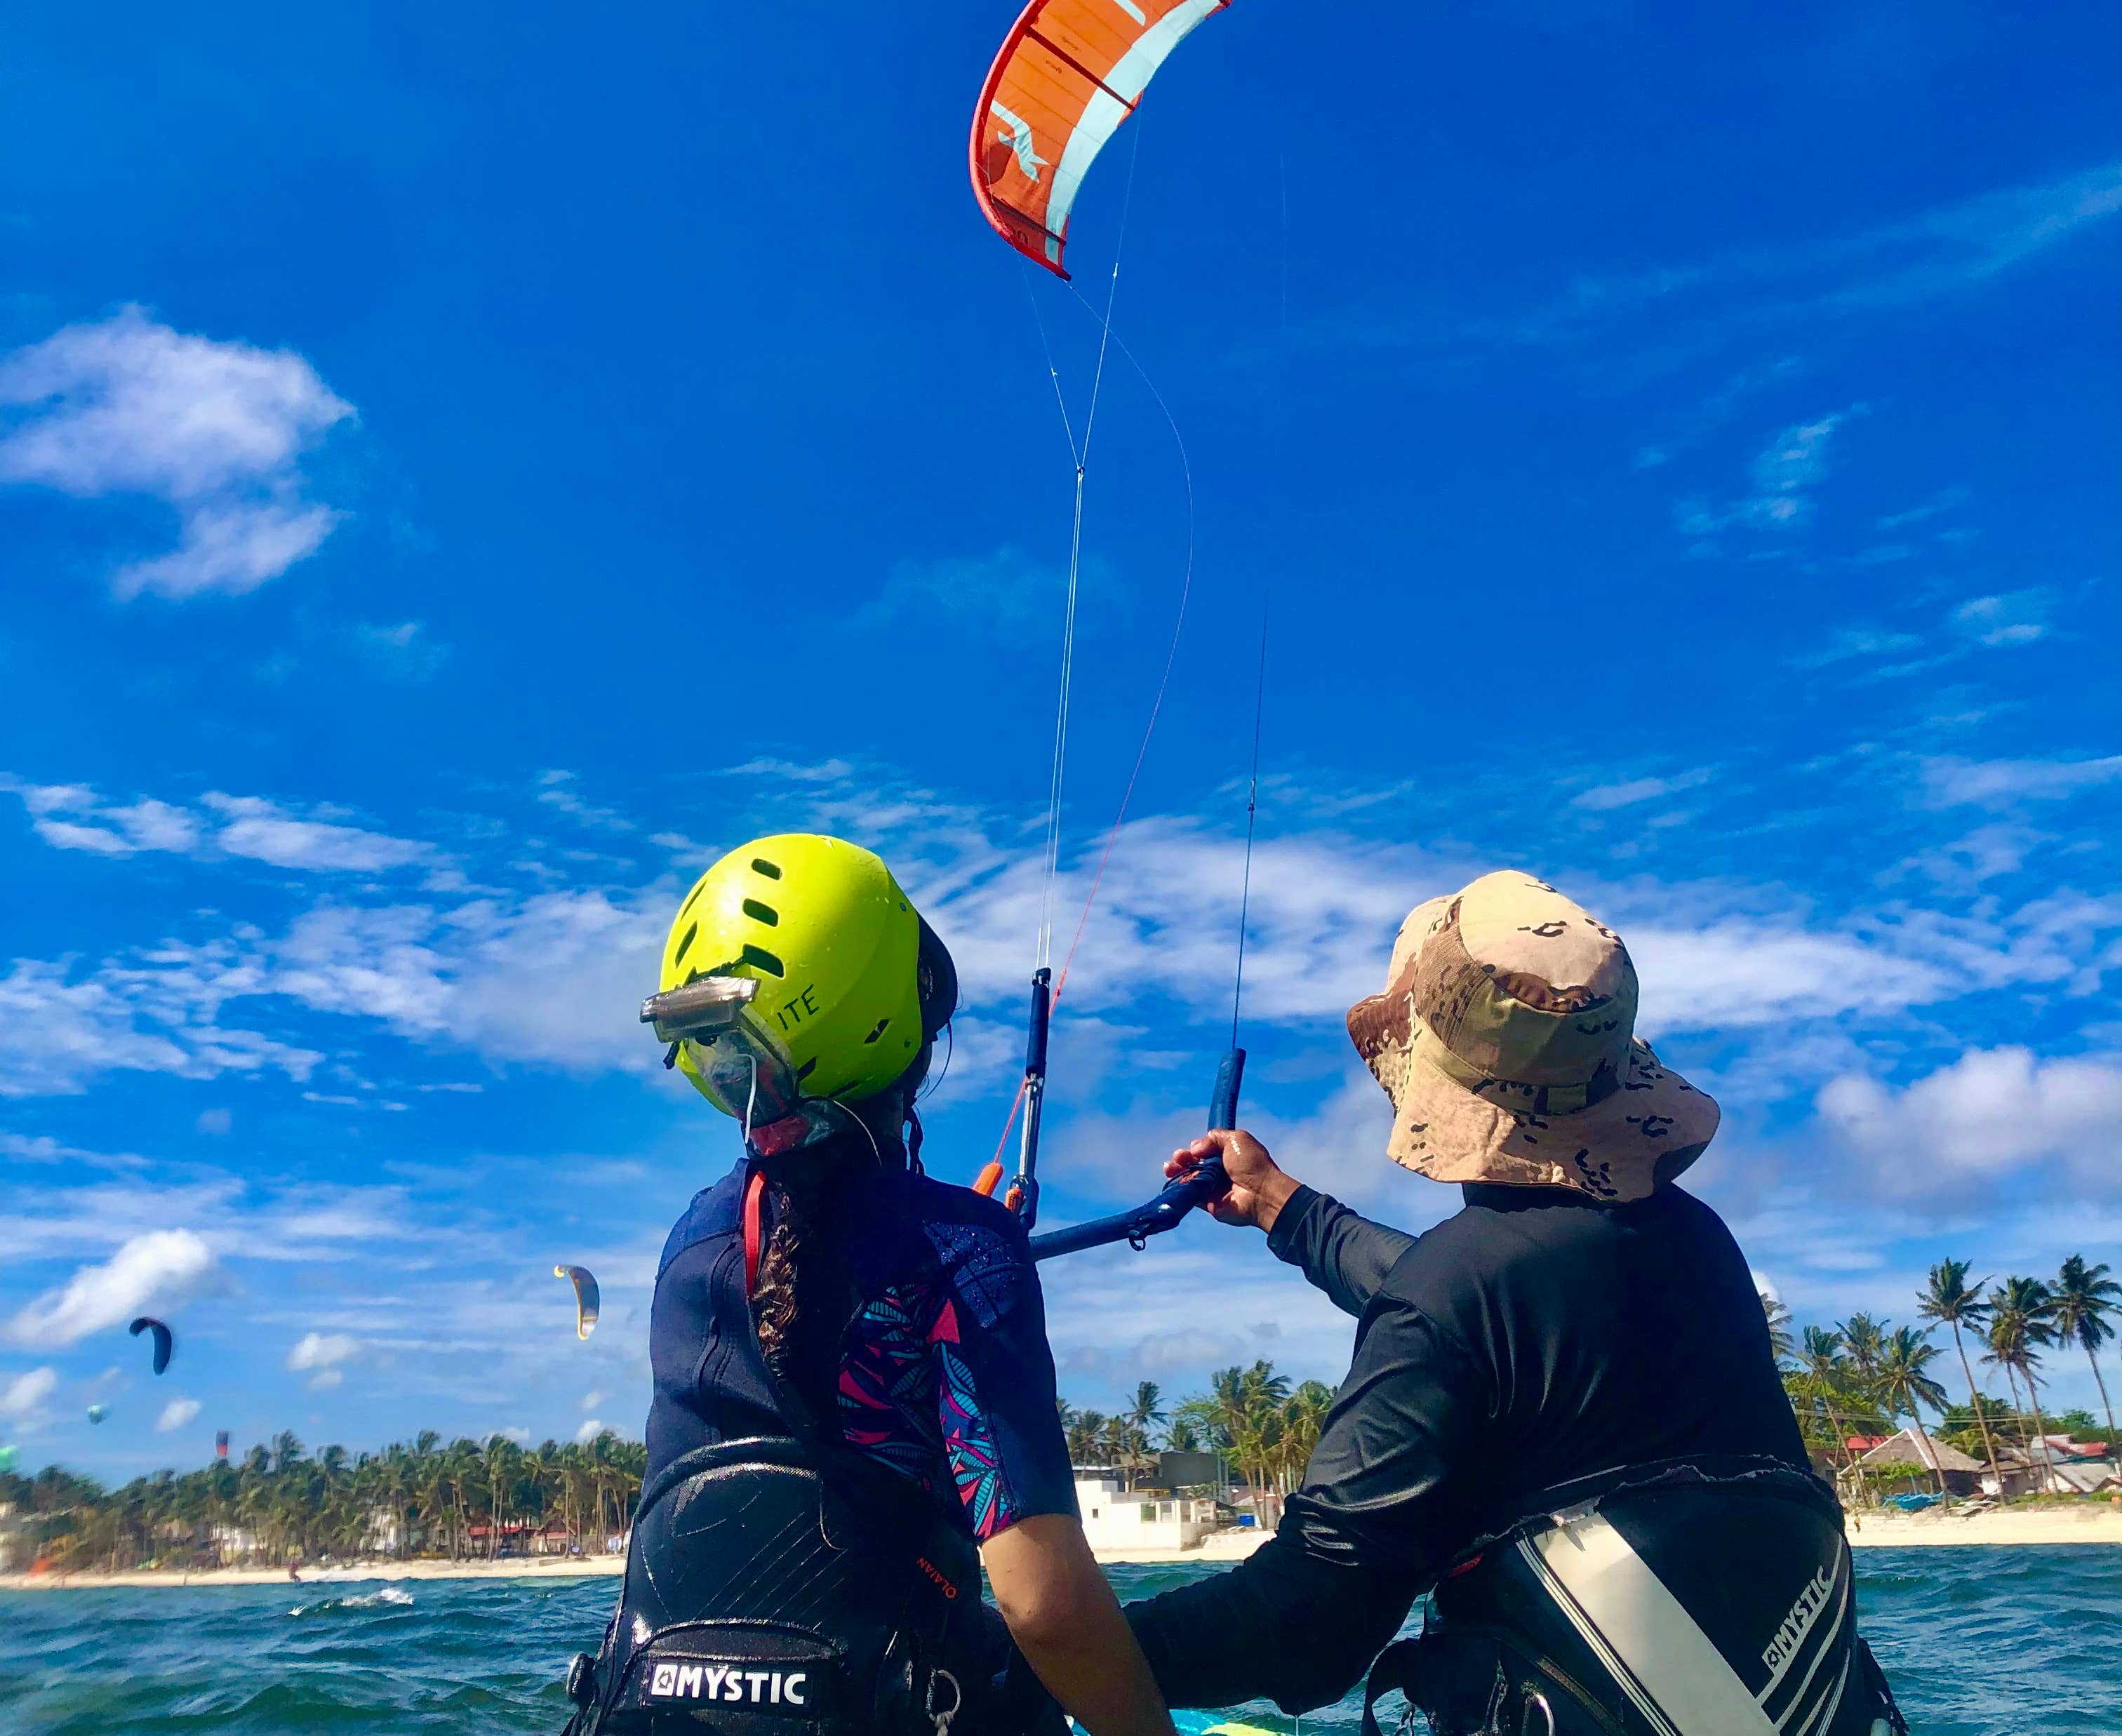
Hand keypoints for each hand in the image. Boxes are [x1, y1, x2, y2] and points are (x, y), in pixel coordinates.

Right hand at [1164, 1128, 1299, 1232]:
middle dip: (1183, 1158)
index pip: (1206, 1150)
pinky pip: (1191, 1195)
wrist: (1260, 1194)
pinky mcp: (1209, 1203)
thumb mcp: (1236, 1138)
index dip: (1196, 1147)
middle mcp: (1220, 1171)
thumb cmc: (1252, 1164)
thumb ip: (1214, 1137)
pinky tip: (1174, 1179)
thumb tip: (1196, 1148)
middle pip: (1194, 1163)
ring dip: (1177, 1171)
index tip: (1194, 1147)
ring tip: (1169, 1167)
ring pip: (1189, 1178)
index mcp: (1228, 1155)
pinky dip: (1181, 1187)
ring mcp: (1214, 1188)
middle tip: (1178, 1156)